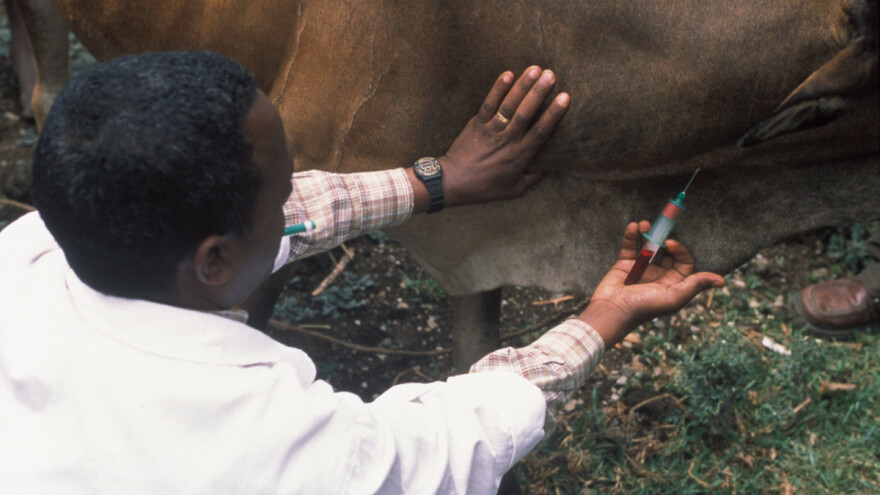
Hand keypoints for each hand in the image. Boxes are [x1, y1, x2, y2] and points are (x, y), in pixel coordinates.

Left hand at [439, 66, 569, 207]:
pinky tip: (507, 74)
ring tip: (535, 69)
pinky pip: (488, 103)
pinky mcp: (477, 123)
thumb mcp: (514, 189)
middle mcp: (508, 139)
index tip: (565, 97)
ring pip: (509, 104)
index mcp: (520, 155)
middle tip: (551, 75)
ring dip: (522, 86)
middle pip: (526, 112)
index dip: (553, 113)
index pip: (541, 131)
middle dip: (539, 92)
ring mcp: (492, 130)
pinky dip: (497, 88)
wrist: (453, 182)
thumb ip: (533, 177)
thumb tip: (550, 166)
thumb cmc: (485, 188)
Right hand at [579, 221, 725, 345]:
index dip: (680, 249)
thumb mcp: (674, 297)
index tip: (669, 243)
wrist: (613, 311)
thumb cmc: (645, 307)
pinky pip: (630, 246)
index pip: (684, 260)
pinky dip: (631, 235)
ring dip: (648, 232)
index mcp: (673, 283)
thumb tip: (721, 281)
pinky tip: (633, 226)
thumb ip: (695, 285)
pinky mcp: (624, 264)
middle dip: (665, 237)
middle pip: (667, 250)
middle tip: (661, 228)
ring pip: (649, 245)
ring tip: (644, 224)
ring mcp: (642, 268)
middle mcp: (659, 274)